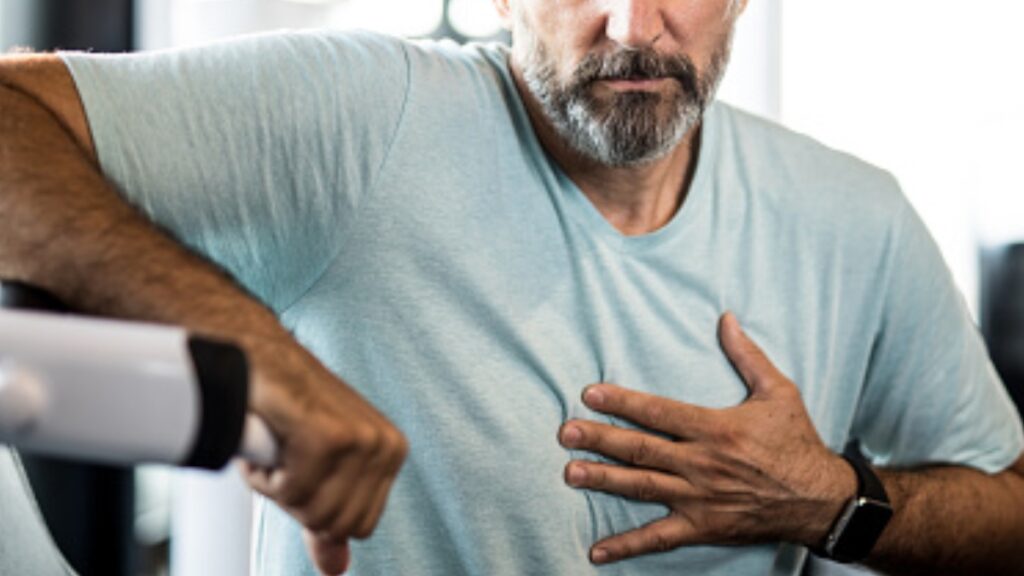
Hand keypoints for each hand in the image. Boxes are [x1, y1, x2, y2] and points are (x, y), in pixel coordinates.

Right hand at [239, 339, 407, 574]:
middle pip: (337, 525)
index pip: (359, 528)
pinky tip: (268, 439)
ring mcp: (360, 439)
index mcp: (391, 454)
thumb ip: (327, 521)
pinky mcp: (328, 435)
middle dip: (297, 501)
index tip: (301, 469)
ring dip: (278, 487)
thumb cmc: (283, 412)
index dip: (316, 508)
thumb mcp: (313, 474)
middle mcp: (384, 445)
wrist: (255, 359)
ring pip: (315, 513)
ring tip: (277, 447)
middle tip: (285, 458)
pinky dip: (265, 476)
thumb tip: (337, 569)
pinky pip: (293, 493)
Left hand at [558, 312, 855, 564]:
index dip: (622, 402)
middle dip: (600, 439)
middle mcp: (702, 463)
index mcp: (715, 428)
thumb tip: (725, 318)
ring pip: (642, 487)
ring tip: (570, 473)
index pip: (659, 412)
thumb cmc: (797, 441)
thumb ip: (747, 355)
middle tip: (565, 432)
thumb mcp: (778, 391)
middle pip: (641, 449)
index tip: (590, 393)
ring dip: (604, 481)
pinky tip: (596, 551)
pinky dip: (627, 545)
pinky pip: (659, 538)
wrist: (821, 499)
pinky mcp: (703, 526)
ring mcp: (699, 498)